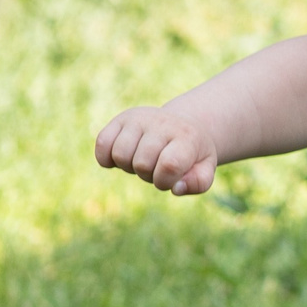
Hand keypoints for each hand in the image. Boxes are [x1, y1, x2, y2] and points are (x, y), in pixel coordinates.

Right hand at [96, 105, 219, 195]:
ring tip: (142, 160)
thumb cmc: (192, 154)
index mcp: (186, 137)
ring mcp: (139, 118)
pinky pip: (102, 143)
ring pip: (120, 154)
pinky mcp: (120, 119)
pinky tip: (121, 158)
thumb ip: (198, 182)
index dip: (164, 181)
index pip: (169, 164)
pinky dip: (106, 158)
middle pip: (141, 163)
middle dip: (147, 176)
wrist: (183, 125)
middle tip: (156, 168)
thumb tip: (176, 188)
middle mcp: (161, 123)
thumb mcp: (205, 168)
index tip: (169, 180)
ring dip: (128, 167)